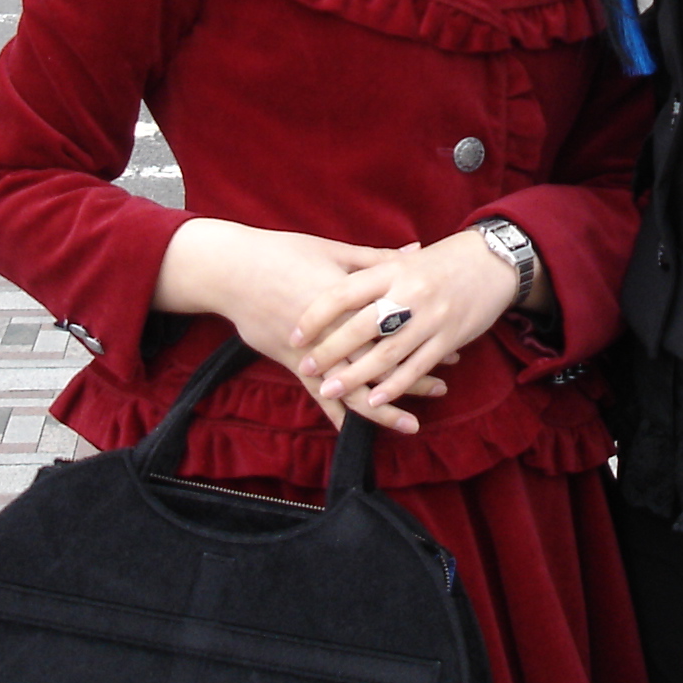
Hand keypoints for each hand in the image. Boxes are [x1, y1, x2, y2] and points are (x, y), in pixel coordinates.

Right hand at [154, 220, 448, 434]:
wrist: (231, 270)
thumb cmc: (283, 252)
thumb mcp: (333, 250)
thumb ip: (377, 259)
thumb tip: (416, 252)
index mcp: (349, 300)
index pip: (394, 325)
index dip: (423, 338)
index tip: (451, 346)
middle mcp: (333, 331)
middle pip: (379, 362)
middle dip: (412, 377)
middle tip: (442, 387)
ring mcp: (311, 351)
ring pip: (352, 387)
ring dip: (382, 407)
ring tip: (410, 423)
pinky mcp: (291, 362)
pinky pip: (317, 395)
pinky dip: (336, 414)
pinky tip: (354, 432)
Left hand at [290, 230, 523, 412]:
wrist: (494, 261)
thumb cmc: (442, 260)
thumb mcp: (404, 260)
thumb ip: (370, 269)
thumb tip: (328, 281)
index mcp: (392, 270)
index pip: (344, 293)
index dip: (316, 315)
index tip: (295, 333)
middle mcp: (410, 294)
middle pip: (362, 326)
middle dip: (331, 350)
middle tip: (305, 367)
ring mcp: (431, 318)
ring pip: (388, 352)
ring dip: (357, 375)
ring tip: (329, 389)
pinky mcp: (449, 338)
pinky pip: (418, 366)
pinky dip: (396, 386)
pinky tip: (376, 399)